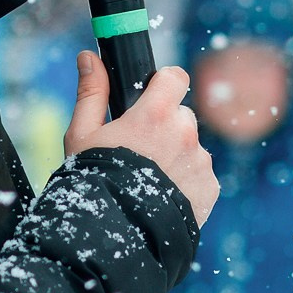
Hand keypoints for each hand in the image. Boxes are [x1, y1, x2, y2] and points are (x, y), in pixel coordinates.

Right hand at [65, 52, 218, 225]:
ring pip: (191, 146)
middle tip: (139, 152)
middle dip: (165, 127)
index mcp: (155, 113)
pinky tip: (162, 197)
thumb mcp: (82, 135)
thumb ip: (91, 92)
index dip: (163, 85)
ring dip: (176, 155)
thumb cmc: (92, 181)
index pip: (175, 77)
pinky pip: (200, 174)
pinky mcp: (210, 187)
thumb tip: (88, 57)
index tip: (150, 97)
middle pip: (181, 115)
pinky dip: (186, 182)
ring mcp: (200, 161)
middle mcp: (185, 133)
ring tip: (148, 181)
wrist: (114, 235)